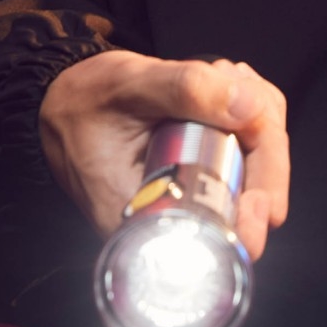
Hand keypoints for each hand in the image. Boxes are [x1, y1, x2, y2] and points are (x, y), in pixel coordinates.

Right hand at [39, 51, 289, 259]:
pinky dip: (248, 113)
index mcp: (144, 223)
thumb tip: (249, 106)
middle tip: (240, 90)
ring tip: (222, 78)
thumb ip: (185, 89)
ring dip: (257, 118)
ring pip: (256, 170)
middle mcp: (172, 219)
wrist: (63, 99)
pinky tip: (226, 84)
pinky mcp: (201, 173)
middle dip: (263, 145)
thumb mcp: (128, 84)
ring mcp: (192, 196)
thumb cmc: (83, 100)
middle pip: (249, 204)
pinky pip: (246, 151)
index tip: (260, 200)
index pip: (214, 247)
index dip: (249, 225)